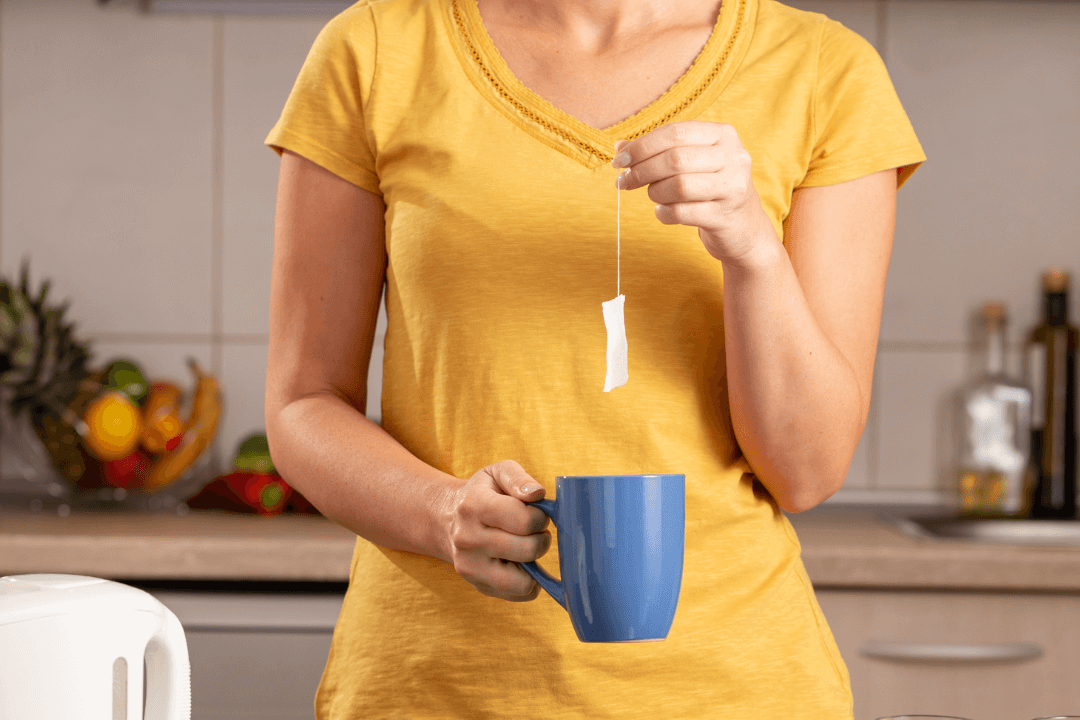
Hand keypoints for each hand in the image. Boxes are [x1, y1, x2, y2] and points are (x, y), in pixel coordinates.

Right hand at [445, 460, 550, 601]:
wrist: (446, 519)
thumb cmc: (482, 493)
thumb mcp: (497, 473)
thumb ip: (519, 479)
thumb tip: (537, 494)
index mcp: (474, 506)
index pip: (523, 520)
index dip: (540, 516)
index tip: (536, 513)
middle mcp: (467, 539)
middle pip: (527, 549)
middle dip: (541, 538)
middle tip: (534, 530)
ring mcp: (470, 566)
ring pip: (523, 580)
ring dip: (535, 563)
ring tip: (526, 547)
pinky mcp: (477, 586)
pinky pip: (518, 594)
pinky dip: (528, 581)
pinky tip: (519, 562)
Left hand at [613, 121, 773, 266]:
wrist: (742, 227)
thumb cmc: (709, 188)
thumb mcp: (691, 163)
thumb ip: (658, 151)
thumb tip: (620, 146)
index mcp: (723, 135)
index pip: (675, 133)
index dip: (642, 146)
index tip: (619, 160)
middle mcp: (734, 157)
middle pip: (675, 159)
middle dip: (642, 171)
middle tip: (624, 182)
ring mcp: (733, 187)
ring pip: (678, 186)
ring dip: (655, 193)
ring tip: (654, 196)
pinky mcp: (725, 216)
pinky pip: (682, 213)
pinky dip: (664, 213)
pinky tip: (663, 212)